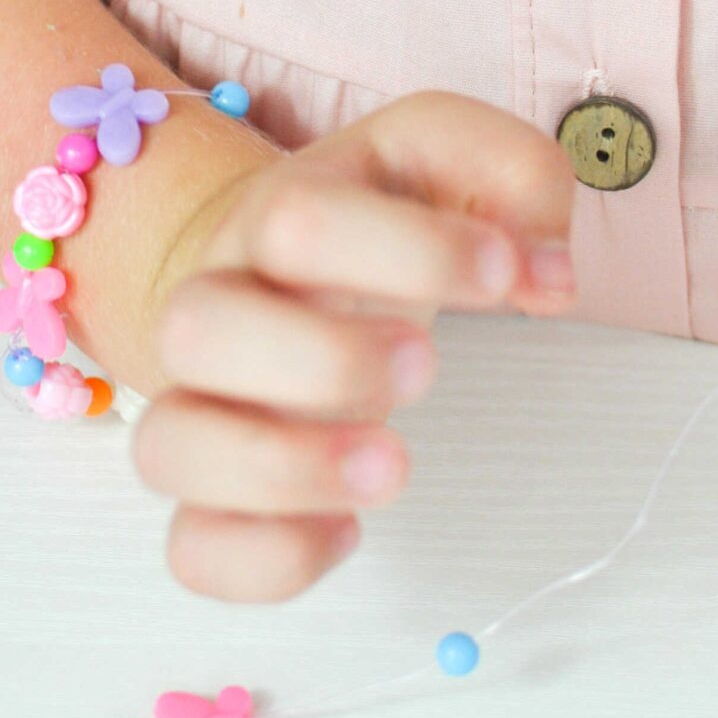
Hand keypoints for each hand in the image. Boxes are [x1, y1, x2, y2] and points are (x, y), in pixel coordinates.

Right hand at [131, 92, 578, 601]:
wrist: (260, 269)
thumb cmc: (366, 223)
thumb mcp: (440, 160)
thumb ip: (512, 172)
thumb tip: (549, 271)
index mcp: (272, 217)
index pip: (298, 219)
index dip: (411, 249)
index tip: (504, 273)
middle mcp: (217, 308)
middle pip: (197, 328)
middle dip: (324, 358)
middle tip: (427, 365)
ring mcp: (203, 408)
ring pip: (169, 447)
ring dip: (282, 468)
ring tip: (394, 465)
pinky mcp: (215, 498)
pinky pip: (193, 550)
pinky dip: (266, 558)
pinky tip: (349, 533)